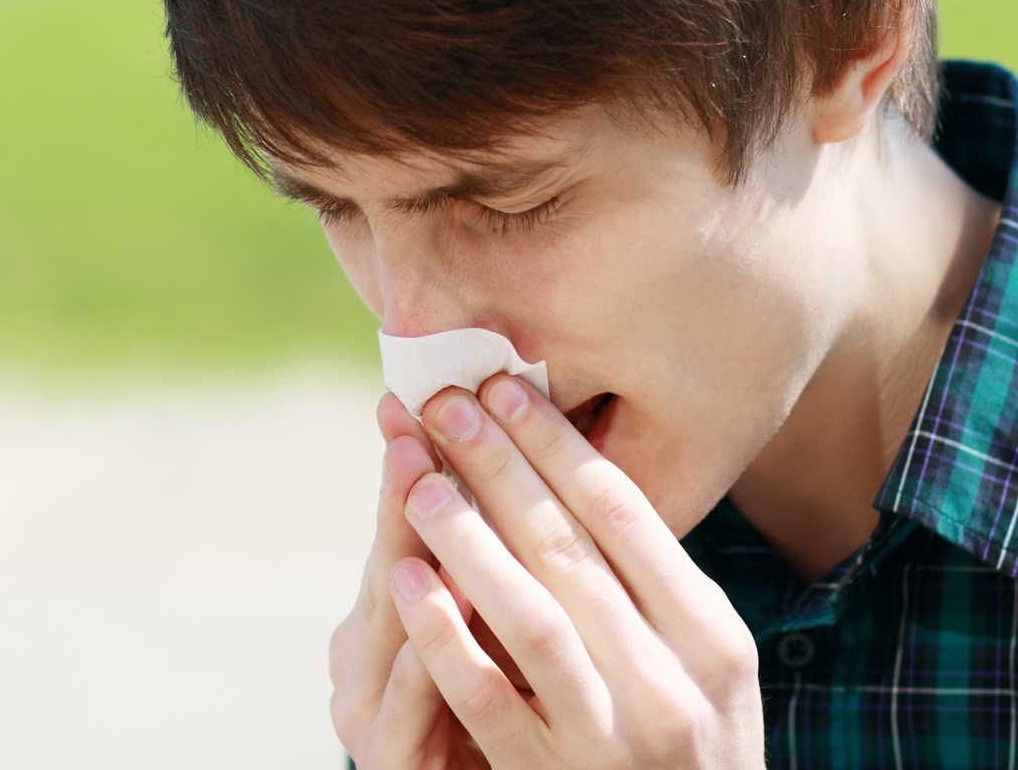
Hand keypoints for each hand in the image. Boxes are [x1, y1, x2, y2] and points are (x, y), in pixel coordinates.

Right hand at [329, 393, 490, 768]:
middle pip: (391, 564)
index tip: (425, 393)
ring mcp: (371, 717)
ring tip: (421, 482)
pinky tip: (428, 607)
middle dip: (408, 488)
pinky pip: (404, 712)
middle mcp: (363, 662)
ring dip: (405, 550)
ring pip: (387, 626)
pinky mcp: (392, 767)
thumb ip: (490, 563)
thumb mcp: (491, 634)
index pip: (404, 531)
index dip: (417, 462)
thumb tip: (513, 459)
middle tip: (419, 418)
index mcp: (384, 623)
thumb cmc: (501, 724)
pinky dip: (420, 658)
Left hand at [386, 375, 762, 768]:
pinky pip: (490, 700)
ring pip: (531, 617)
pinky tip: (408, 582)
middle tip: (444, 405)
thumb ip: (650, 585)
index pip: (624, 514)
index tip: (502, 386)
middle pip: (570, 549)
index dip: (556, 443)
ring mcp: (614, 740)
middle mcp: (673, 685)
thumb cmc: (687, 744)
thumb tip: (565, 466)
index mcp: (713, 637)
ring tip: (417, 480)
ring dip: (468, 539)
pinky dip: (446, 636)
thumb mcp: (700, 665)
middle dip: (499, 466)